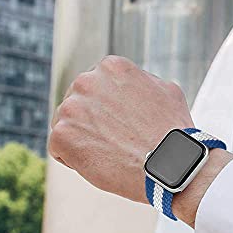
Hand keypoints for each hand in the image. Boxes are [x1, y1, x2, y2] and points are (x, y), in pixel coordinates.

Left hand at [48, 56, 193, 202]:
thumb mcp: (168, 92)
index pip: (97, 86)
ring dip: (83, 140)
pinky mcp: (61, 136)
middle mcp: (87, 81)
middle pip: (79, 104)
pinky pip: (58, 148)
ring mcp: (70, 108)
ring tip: (111, 155)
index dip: (109, 109)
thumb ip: (144, 82)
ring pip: (67, 125)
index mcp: (112, 67)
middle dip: (93, 122)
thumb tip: (138, 83)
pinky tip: (100, 164)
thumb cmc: (174, 134)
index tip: (122, 125)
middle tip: (116, 143)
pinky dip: (74, 159)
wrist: (170, 165)